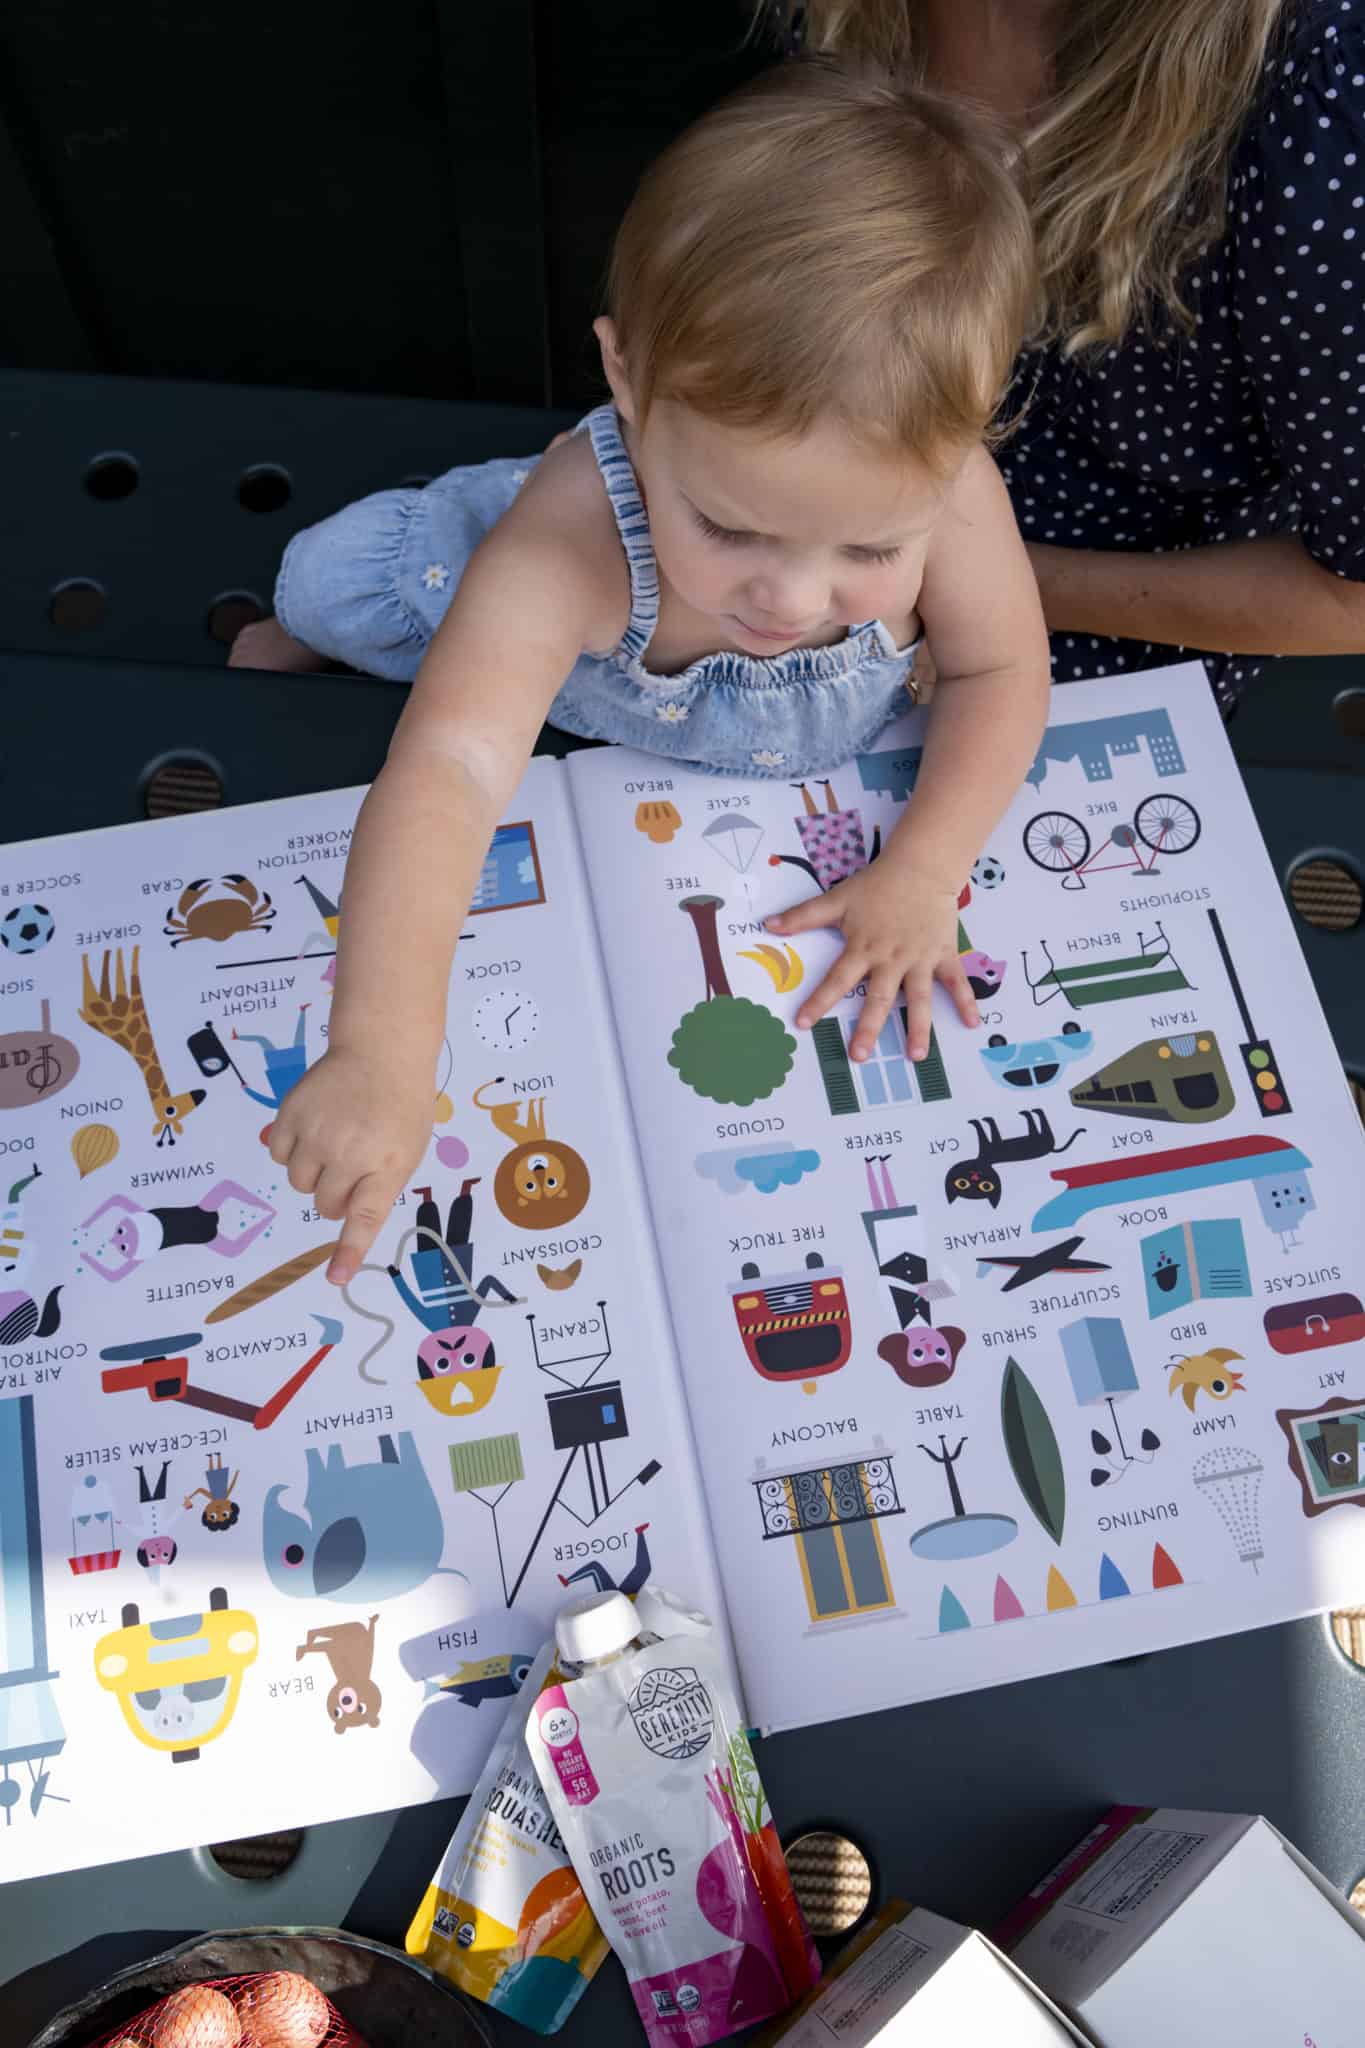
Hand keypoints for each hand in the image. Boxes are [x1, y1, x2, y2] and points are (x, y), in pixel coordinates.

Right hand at [267, 1044, 433, 1286]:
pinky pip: (278, 1154)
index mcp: (387, 1165)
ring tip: (334, 1142)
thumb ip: (378, 1188)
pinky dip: (291, 1149)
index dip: (348, 1251)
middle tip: (352, 1166)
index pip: (365, 1218)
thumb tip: (340, 1217)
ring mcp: (317, 1133)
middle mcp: (350, 1153)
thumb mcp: (407, 1150)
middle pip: (325, 1205)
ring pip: (299, 1182)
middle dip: (336, 1196)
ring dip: (313, 1173)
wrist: (381, 1051)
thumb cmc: (400, 1106)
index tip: (336, 1278)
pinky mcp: (291, 1114)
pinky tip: (313, 1128)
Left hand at [767, 864, 978, 1061]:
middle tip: (858, 1056)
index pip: (837, 979)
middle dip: (868, 1028)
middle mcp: (891, 959)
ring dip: (918, 1028)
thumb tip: (768, 924)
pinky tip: (972, 1024)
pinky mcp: (943, 954)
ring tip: (916, 1056)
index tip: (802, 1023)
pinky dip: (966, 1001)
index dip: (818, 1001)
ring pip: (919, 998)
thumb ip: (803, 916)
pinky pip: (956, 981)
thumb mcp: (837, 899)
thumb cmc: (877, 884)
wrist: (921, 866)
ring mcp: (919, 959)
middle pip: (879, 998)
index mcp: (863, 948)